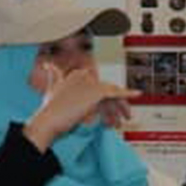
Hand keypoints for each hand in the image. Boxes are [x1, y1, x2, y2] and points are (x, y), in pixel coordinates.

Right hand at [24, 65, 139, 150]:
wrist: (48, 121)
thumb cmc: (49, 110)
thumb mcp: (51, 89)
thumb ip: (53, 75)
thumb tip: (48, 64)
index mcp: (75, 74)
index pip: (97, 86)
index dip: (104, 101)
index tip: (105, 112)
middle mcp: (84, 75)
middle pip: (105, 91)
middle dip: (113, 106)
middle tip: (120, 118)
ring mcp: (91, 83)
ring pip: (111, 94)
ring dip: (118, 108)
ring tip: (121, 121)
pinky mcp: (97, 91)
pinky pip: (117, 92)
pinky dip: (128, 92)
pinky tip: (138, 94)